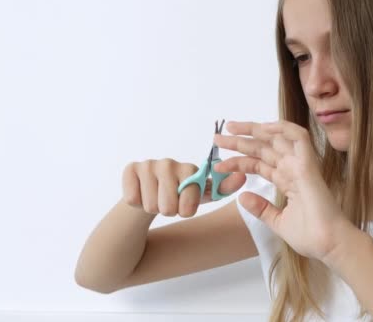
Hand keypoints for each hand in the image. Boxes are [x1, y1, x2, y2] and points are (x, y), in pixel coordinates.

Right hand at [121, 158, 244, 216]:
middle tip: (169, 203)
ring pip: (151, 205)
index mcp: (189, 169)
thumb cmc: (179, 196)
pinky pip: (133, 198)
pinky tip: (142, 195)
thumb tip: (242, 176)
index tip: (185, 207)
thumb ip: (223, 187)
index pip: (190, 197)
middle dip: (169, 211)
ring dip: (153, 208)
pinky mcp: (130, 169)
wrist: (148, 197)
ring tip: (156, 199)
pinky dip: (137, 203)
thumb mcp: (202, 195)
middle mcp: (168, 162)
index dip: (186, 208)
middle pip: (168, 206)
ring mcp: (148, 164)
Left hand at [213, 120, 348, 261]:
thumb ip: (262, 209)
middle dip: (239, 141)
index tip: (219, 164)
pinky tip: (262, 128)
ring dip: (254, 130)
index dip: (238, 161)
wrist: (329, 244)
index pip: (259, 163)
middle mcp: (293, 169)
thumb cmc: (311, 236)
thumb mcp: (278, 222)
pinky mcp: (308, 165)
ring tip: (230, 127)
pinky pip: (298, 137)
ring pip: (276, 138)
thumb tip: (242, 197)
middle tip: (217, 138)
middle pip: (262, 148)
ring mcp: (301, 165)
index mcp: (287, 180)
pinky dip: (282, 128)